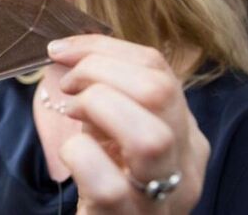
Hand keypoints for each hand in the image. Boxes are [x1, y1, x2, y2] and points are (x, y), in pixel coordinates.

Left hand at [47, 35, 208, 213]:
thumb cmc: (104, 179)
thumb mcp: (115, 131)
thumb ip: (109, 95)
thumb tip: (70, 52)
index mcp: (185, 133)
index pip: (158, 69)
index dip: (103, 48)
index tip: (61, 51)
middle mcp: (185, 165)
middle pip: (159, 92)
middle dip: (100, 71)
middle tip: (68, 85)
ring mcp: (160, 198)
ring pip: (149, 137)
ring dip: (96, 107)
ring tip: (71, 113)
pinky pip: (108, 184)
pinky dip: (79, 155)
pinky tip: (70, 153)